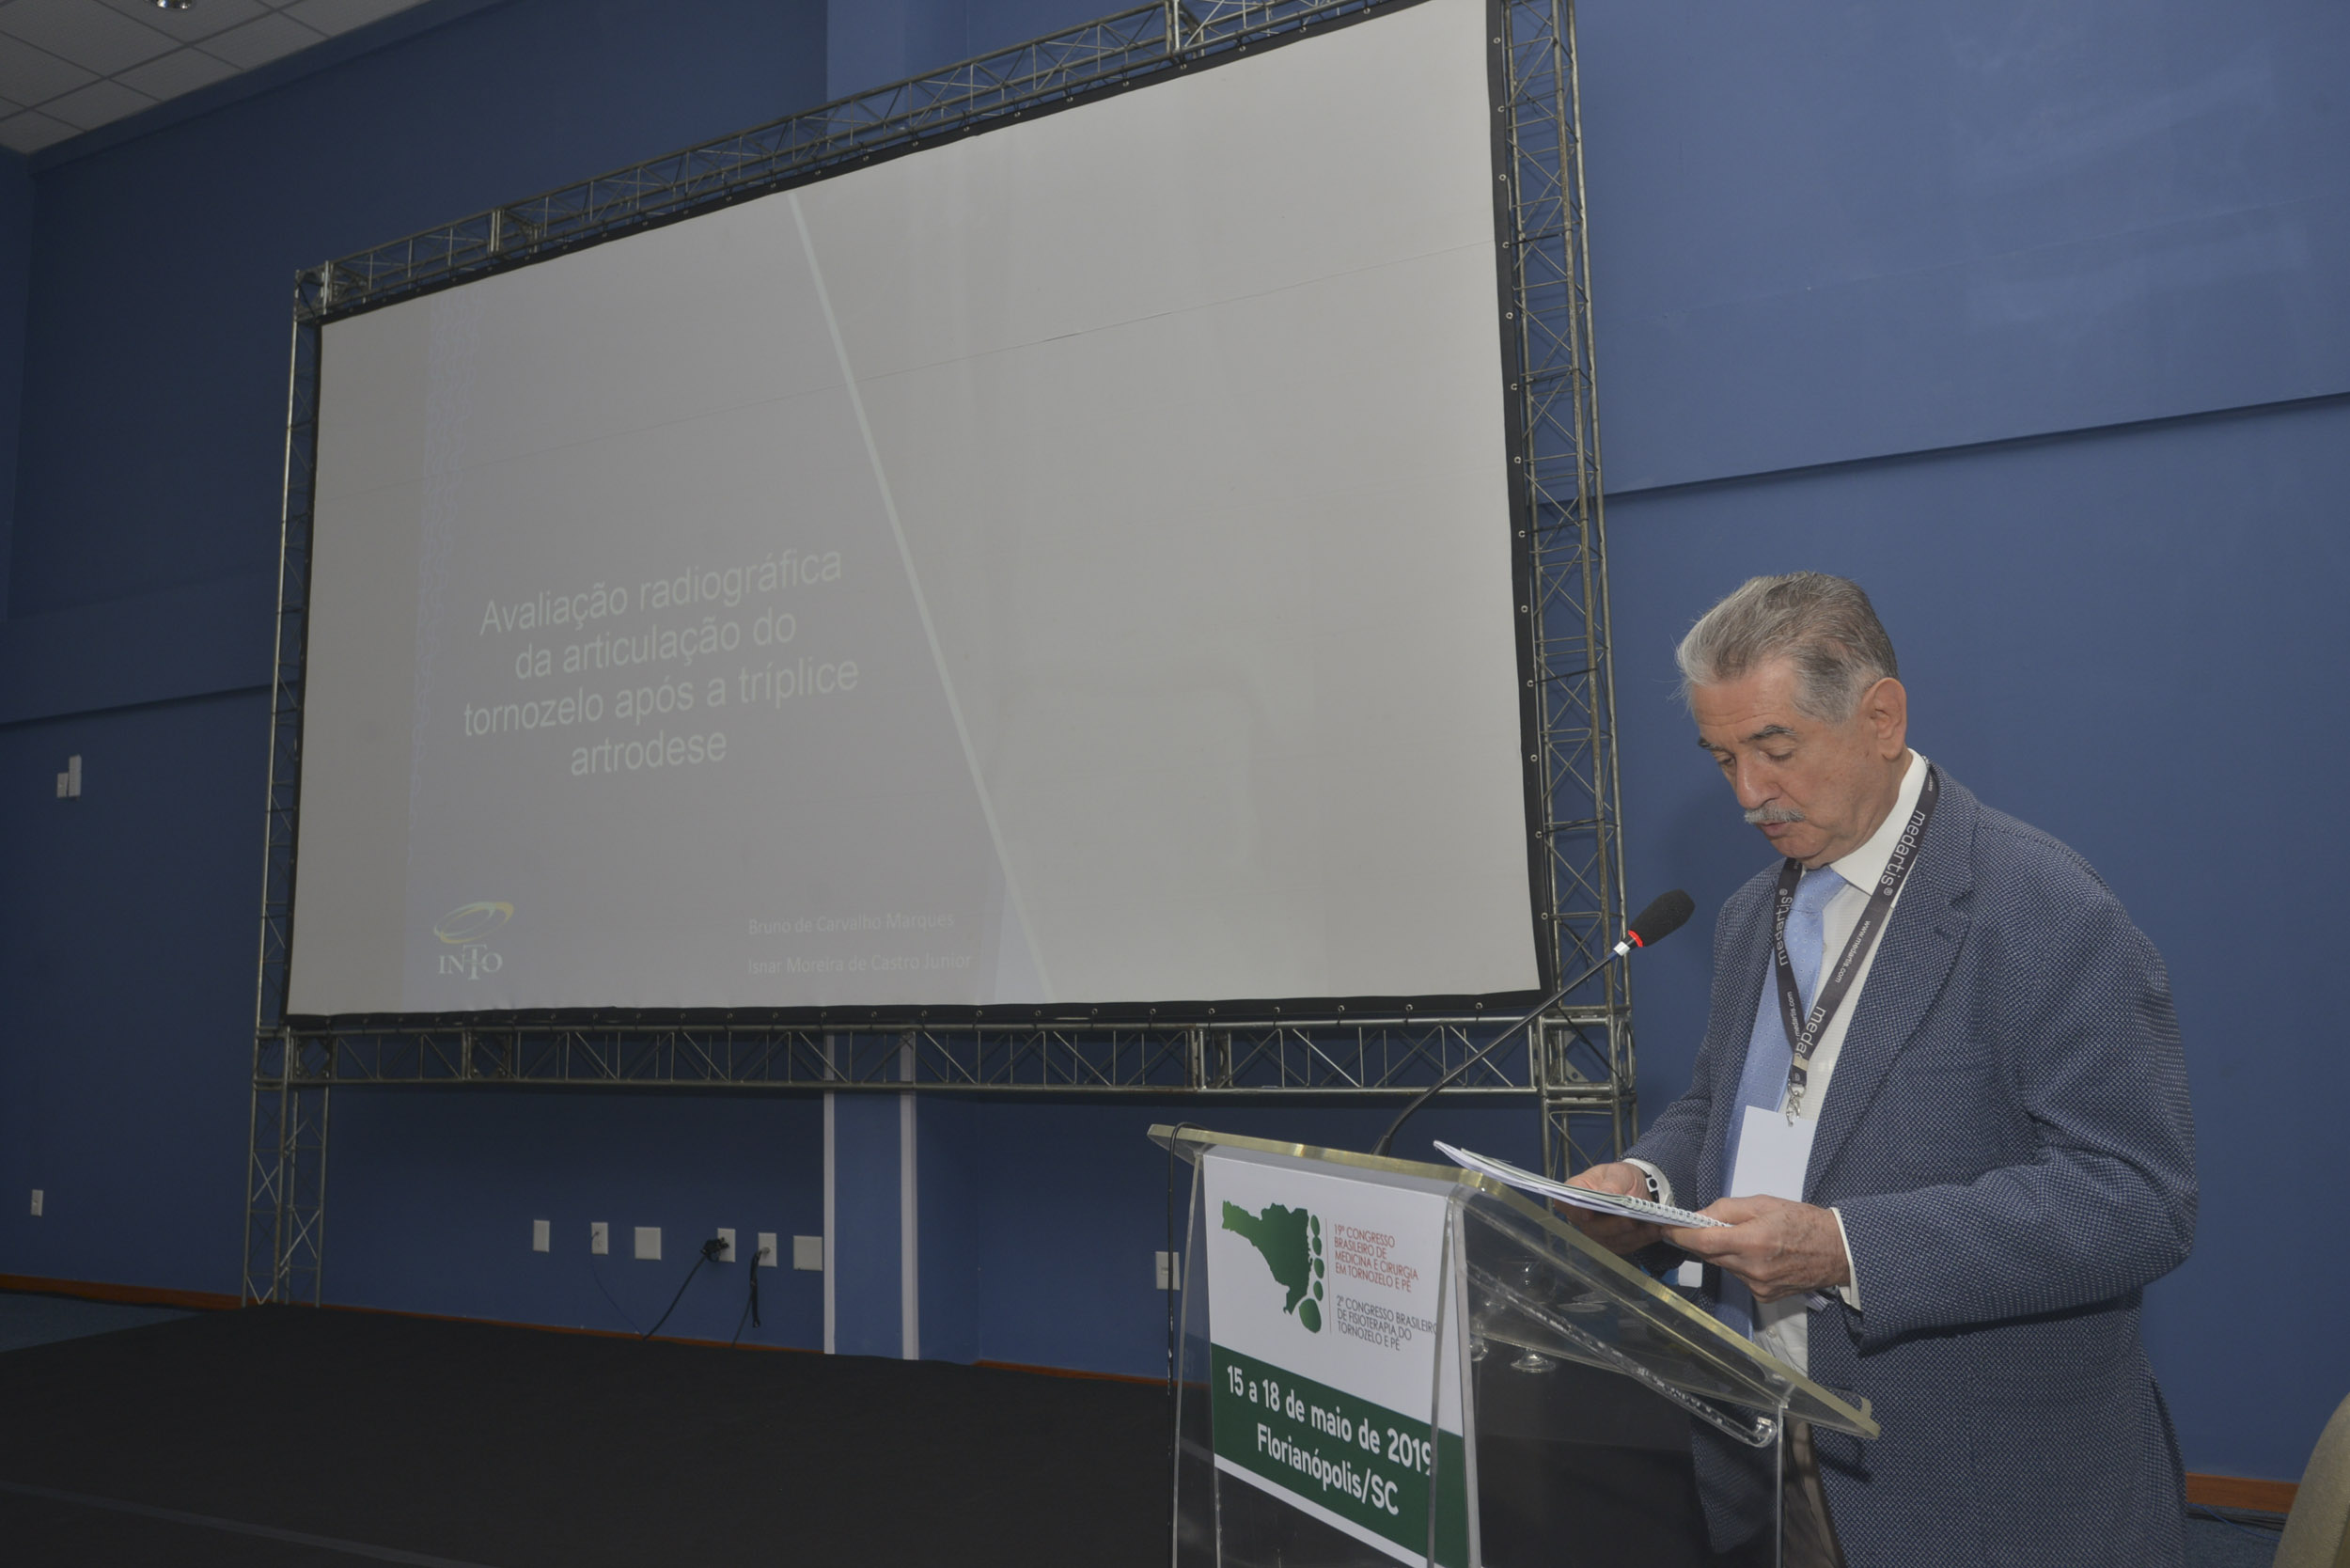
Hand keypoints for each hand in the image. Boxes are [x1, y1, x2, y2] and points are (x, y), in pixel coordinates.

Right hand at [1554, 1162, 1663, 1255]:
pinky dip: (1642, 1238)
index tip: (1588, 1213)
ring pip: (1610, 1239)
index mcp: (1576, 1192)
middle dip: (1613, 1225)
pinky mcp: (1613, 1243)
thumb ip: (1612, 1183)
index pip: (1566, 1204)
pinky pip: (1627, 1245)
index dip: (1574, 1210)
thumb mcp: (1618, 1172)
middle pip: (1591, 1227)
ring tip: (1649, 1224)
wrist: (1637, 1189)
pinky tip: (1654, 1229)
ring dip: (1631, 1234)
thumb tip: (1605, 1193)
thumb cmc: (1621, 1177)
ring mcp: (1597, 1232)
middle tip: (1630, 1220)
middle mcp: (1582, 1216)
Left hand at [1666, 1195, 1850, 1301]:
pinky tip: (1755, 1254)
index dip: (1681, 1235)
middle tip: (1696, 1226)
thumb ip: (1727, 1209)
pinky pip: (1738, 1277)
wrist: (1837, 1251)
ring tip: (1742, 1237)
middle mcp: (1752, 1269)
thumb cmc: (1803, 1222)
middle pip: (1709, 1255)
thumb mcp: (1763, 1204)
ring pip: (1723, 1266)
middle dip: (1700, 1241)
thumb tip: (1700, 1216)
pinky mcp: (1763, 1296)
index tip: (1666, 1228)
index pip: (1703, 1241)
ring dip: (1722, 1252)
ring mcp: (1758, 1286)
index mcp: (1752, 1242)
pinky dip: (1738, 1264)